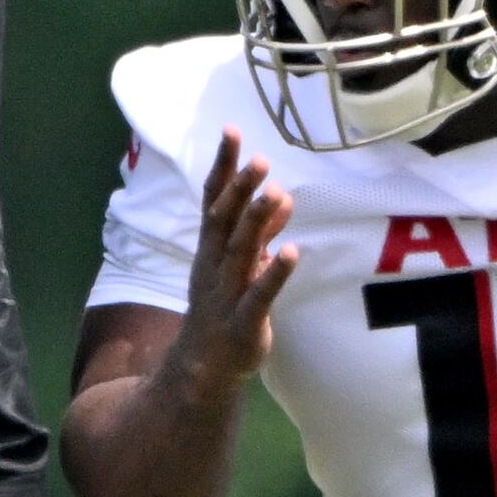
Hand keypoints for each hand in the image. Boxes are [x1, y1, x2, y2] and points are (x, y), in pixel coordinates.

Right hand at [180, 130, 299, 381]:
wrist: (204, 365)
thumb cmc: (224, 306)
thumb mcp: (240, 264)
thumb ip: (261, 232)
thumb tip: (280, 198)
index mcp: (210, 247)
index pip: (214, 199)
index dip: (223, 166)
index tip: (231, 131)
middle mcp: (214, 265)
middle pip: (224, 221)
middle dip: (240, 190)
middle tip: (259, 160)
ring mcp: (227, 293)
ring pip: (240, 253)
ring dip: (257, 223)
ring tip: (275, 194)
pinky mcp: (244, 322)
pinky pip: (260, 295)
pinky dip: (275, 274)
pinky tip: (292, 253)